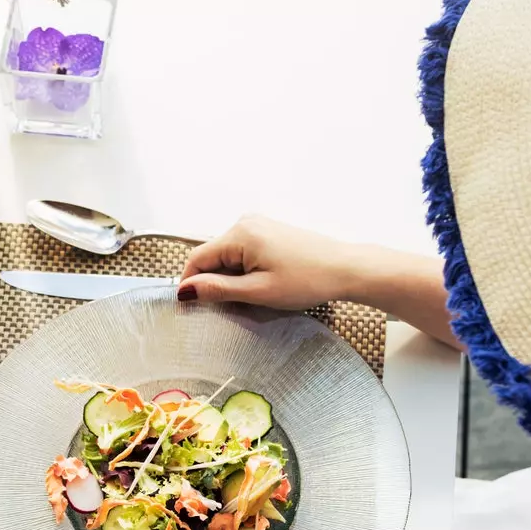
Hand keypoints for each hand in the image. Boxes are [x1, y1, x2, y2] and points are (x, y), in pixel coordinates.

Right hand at [178, 215, 362, 307]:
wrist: (345, 269)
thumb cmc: (308, 280)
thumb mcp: (258, 291)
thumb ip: (218, 290)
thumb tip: (185, 291)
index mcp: (240, 234)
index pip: (196, 259)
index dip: (190, 284)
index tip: (192, 307)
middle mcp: (245, 223)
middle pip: (211, 256)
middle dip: (214, 281)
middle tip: (234, 304)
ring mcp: (257, 225)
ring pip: (226, 256)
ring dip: (230, 277)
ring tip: (254, 293)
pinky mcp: (267, 231)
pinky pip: (241, 252)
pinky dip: (243, 270)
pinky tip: (263, 282)